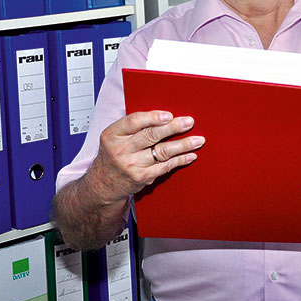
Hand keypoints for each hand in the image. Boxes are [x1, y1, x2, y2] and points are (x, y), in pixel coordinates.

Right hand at [86, 110, 204, 202]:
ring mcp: (131, 165)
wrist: (102, 184)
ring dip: (183, 145)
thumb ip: (133, 127)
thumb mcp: (114, 138)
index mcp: (112, 135)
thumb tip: (164, 116)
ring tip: (198, 140)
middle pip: (151, 135)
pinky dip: (180, 160)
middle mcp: (120, 150)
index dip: (152, 117)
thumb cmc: (113, 155)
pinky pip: (165, 166)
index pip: (133, 122)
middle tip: (189, 122)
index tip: (168, 115)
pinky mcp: (142, 178)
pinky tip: (190, 155)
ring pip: (162, 152)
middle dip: (173, 128)